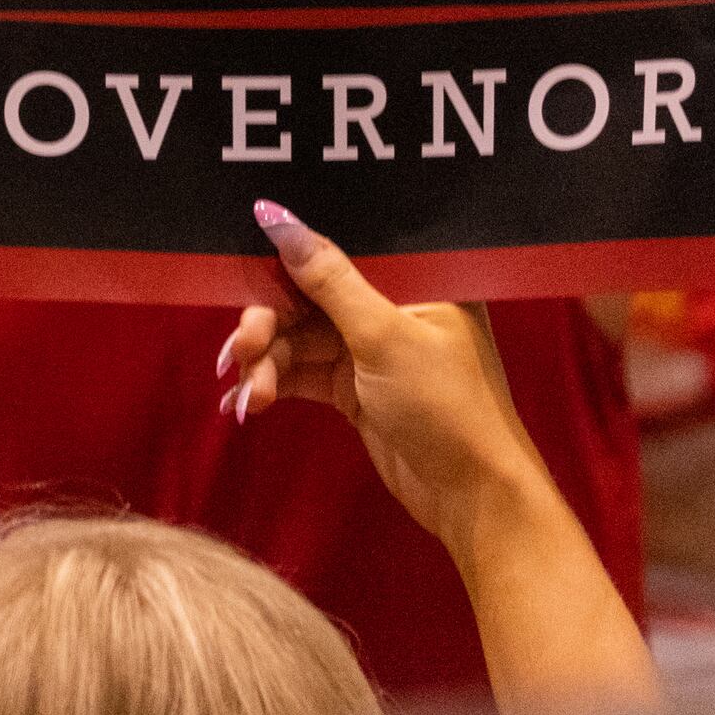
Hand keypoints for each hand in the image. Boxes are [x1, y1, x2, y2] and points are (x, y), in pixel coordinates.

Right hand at [221, 202, 552, 557]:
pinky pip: (302, 372)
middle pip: (309, 297)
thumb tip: (273, 215)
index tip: (244, 269)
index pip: (341, 250)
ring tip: (249, 396)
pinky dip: (275, 384)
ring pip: (299, 338)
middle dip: (268, 324)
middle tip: (241, 351)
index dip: (289, 257)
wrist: (473, 498)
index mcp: (417, 279)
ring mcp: (372, 350)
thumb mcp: (382, 337)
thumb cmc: (444, 405)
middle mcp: (393, 307)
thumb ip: (327, 279)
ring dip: (267, 363)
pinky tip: (247, 403)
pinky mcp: (355, 389)